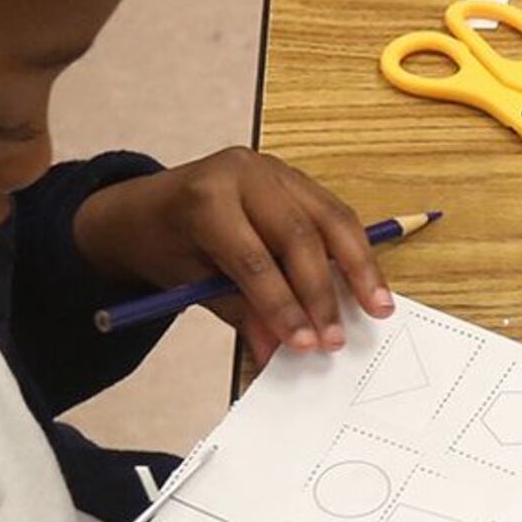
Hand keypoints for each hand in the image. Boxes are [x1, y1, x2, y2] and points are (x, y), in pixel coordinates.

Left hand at [73, 151, 396, 365]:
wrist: (143, 208)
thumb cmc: (162, 243)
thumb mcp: (188, 283)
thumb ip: (239, 312)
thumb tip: (279, 350)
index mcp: (205, 198)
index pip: (253, 257)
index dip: (281, 304)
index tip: (302, 344)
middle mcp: (245, 174)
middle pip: (299, 235)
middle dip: (321, 293)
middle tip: (335, 338)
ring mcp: (275, 170)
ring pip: (330, 218)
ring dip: (359, 267)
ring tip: (378, 306)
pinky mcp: (296, 178)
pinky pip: (334, 213)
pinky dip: (354, 248)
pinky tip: (368, 280)